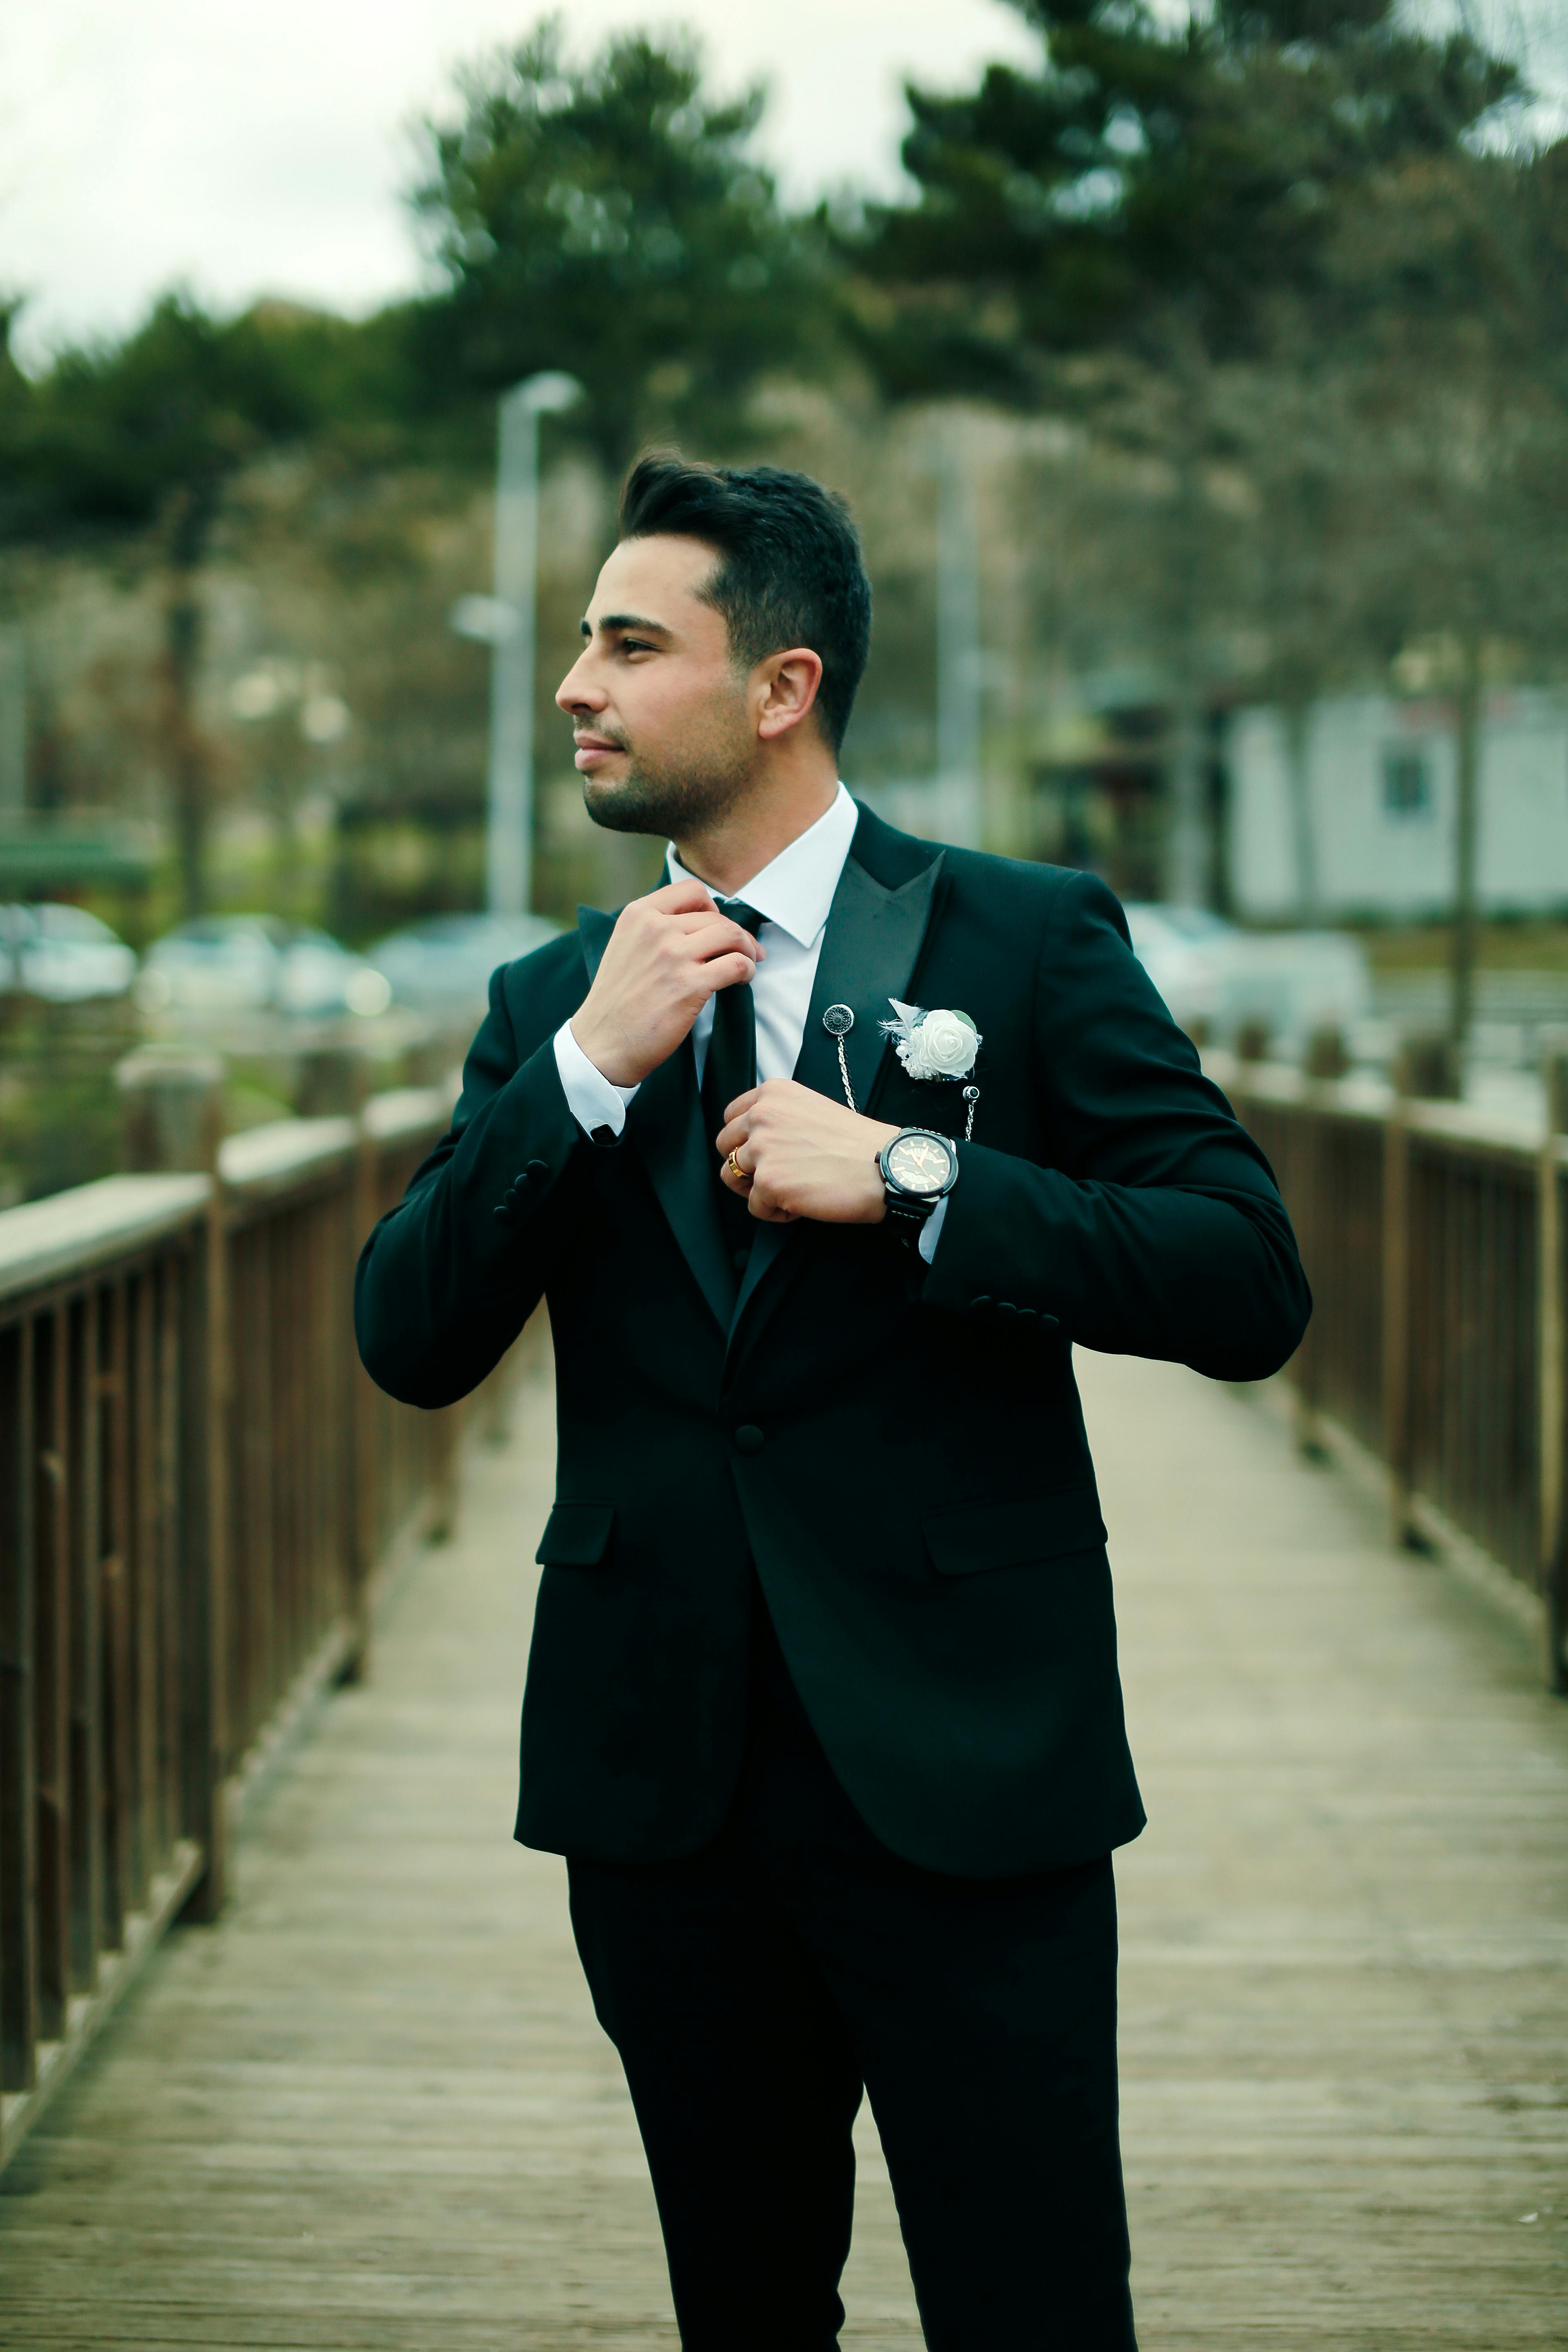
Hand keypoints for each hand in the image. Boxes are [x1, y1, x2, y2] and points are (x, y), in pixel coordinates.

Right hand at [569, 880, 764, 1087]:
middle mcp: (656, 929)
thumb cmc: (616, 1002)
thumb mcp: (626, 947)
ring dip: (748, 950)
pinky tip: (742, 980)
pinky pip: (737, 965)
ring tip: (747, 965)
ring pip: (732, 935)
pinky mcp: (690, 985)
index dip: (713, 908)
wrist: (602, 1043)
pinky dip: (748, 970)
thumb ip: (655, 929)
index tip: (718, 926)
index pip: (691, 891)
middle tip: (747, 952)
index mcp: (638, 915)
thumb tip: (699, 923)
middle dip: (737, 935)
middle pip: (716, 917)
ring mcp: (673, 956)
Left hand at [716, 1080, 898, 1225]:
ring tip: (789, 1191)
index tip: (764, 1152)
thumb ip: (779, 1117)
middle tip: (775, 1175)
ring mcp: (762, 1148)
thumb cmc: (857, 1143)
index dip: (744, 1139)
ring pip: (731, 1176)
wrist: (884, 1166)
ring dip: (757, 1189)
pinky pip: (754, 1207)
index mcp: (773, 1093)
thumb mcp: (811, 1108)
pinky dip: (776, 1212)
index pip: (732, 1116)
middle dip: (745, 1165)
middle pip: (725, 1146)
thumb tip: (755, 1140)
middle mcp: (762, 1115)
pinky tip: (802, 1204)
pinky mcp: (768, 1182)